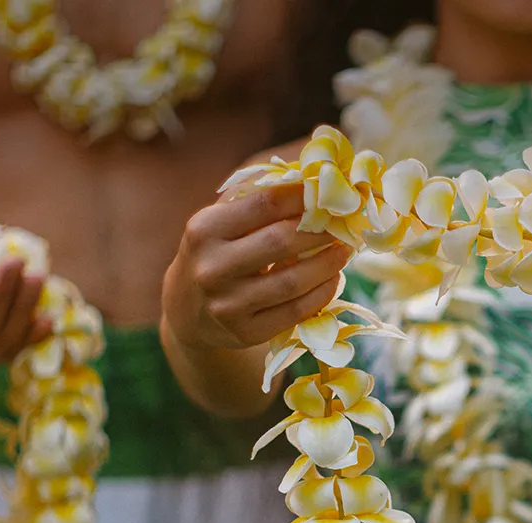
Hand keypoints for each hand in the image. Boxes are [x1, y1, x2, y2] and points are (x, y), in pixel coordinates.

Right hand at [164, 183, 352, 350]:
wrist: (187, 309)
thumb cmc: (216, 252)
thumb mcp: (221, 223)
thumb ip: (257, 201)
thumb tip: (312, 181)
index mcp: (205, 230)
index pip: (264, 204)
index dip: (303, 196)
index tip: (328, 192)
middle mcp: (212, 267)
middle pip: (281, 241)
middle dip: (320, 231)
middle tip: (343, 225)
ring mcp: (227, 304)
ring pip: (292, 282)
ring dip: (327, 264)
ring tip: (344, 250)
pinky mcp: (245, 332)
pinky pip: (295, 311)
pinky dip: (322, 293)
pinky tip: (333, 279)